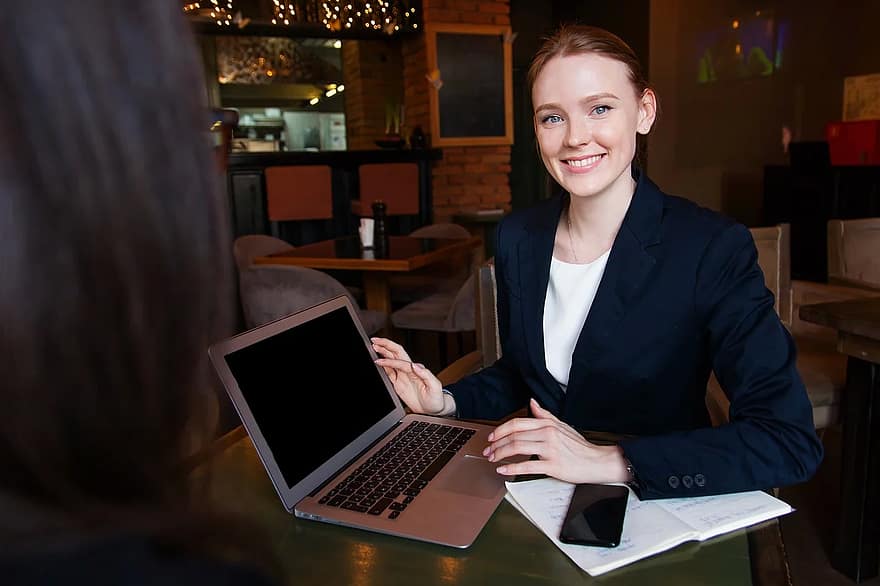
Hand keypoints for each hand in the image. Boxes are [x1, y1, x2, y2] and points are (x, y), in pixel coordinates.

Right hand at [371, 337, 451, 416]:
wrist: (433, 410)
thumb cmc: (436, 398)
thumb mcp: (435, 386)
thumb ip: (426, 374)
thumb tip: (416, 365)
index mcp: (416, 370)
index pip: (400, 362)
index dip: (390, 361)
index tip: (380, 361)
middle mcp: (409, 371)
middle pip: (396, 354)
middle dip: (386, 345)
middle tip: (375, 340)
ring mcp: (403, 376)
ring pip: (391, 361)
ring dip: (383, 353)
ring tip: (374, 346)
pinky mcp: (399, 384)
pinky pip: (389, 373)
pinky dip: (383, 366)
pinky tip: (378, 361)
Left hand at [483, 398, 628, 483]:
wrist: (597, 462)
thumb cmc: (580, 447)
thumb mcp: (562, 426)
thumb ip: (545, 415)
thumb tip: (532, 403)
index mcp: (547, 424)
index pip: (517, 423)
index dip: (501, 430)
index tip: (492, 437)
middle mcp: (547, 434)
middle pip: (514, 436)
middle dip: (497, 444)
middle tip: (489, 450)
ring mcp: (550, 450)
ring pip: (518, 448)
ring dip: (501, 454)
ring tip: (494, 459)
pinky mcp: (553, 466)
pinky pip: (528, 466)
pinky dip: (512, 469)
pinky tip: (504, 470)